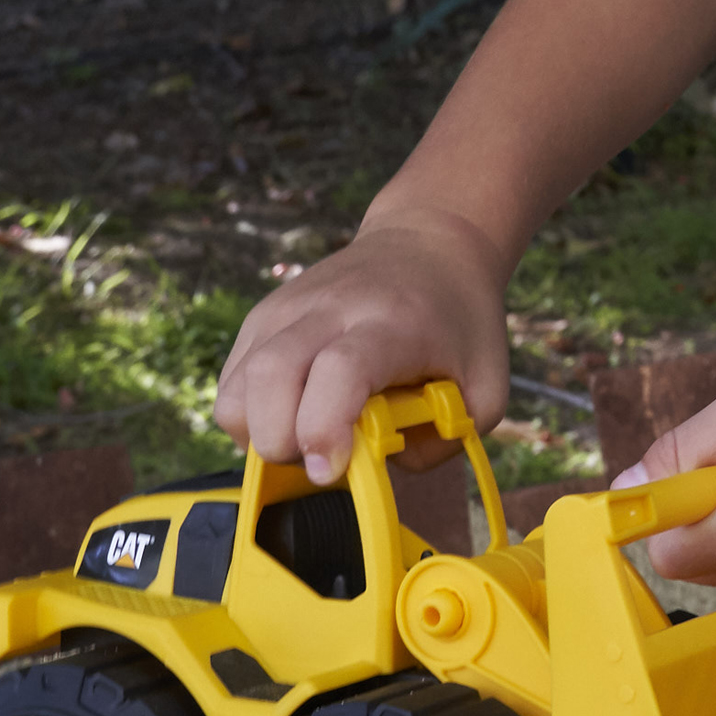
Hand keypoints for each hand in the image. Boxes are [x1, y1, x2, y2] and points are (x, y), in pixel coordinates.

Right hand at [214, 209, 509, 483]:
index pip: (340, 370)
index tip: (330, 467)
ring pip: (236, 388)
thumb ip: (441, 442)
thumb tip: (377, 472)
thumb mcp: (484, 386)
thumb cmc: (458, 322)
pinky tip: (294, 413)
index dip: (325, 427)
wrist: (428, 243)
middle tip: (320, 458)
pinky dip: (251, 416)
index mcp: (392, 322)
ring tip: (306, 436)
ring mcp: (286, 309)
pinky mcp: (261, 317)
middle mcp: (330, 309)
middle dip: (282, 444)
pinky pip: (231, 384)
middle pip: (271, 378)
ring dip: (260, 435)